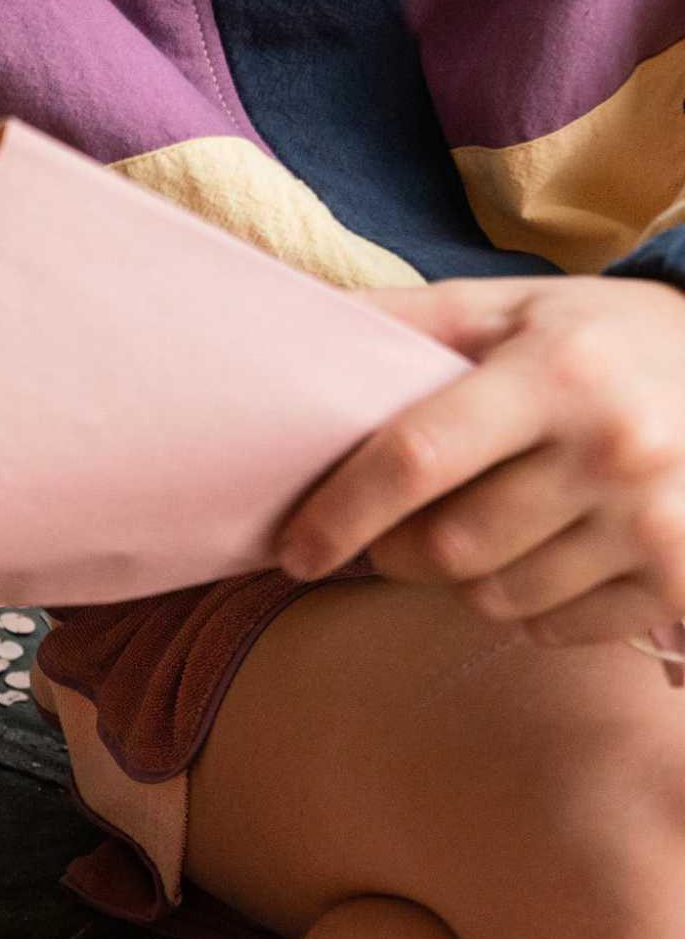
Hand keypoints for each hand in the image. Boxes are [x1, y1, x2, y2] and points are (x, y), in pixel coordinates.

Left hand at [277, 275, 684, 645]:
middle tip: (403, 527)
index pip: (415, 459)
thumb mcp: (522, 308)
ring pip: (491, 599)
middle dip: (396, 550)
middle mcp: (615, 448)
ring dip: (468, 577)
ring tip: (501, 524)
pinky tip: (562, 553)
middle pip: (443, 549)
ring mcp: (655, 522)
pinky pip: (552, 630)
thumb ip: (413, 323)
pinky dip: (535, 607)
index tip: (296, 548)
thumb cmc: (613, 345)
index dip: (338, 513)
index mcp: (562, 371)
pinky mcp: (682, 581)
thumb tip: (292, 331)